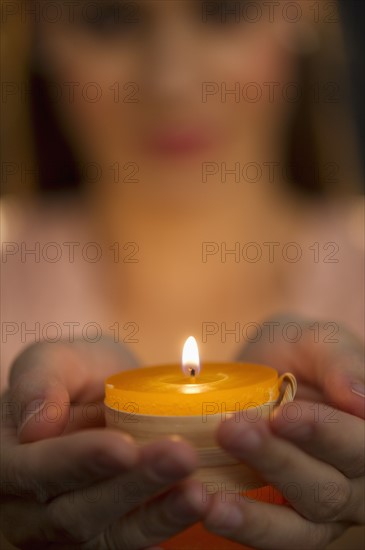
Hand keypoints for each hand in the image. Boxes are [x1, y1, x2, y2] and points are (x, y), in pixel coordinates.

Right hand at [1, 339, 206, 548]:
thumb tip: (35, 427)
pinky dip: (167, 522)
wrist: (98, 393)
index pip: (35, 469)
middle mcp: (27, 510)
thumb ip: (39, 382)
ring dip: (157, 513)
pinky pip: (134, 539)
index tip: (124, 446)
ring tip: (198, 489)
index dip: (78, 461)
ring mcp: (66, 532)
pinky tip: (202, 500)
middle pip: (75, 512)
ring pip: (110, 534)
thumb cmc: (71, 374)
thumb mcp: (51, 359)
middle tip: (181, 455)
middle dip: (132, 485)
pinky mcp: (105, 536)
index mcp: (6, 461)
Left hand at [204, 315, 364, 548]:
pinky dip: (242, 528)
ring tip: (212, 496)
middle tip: (230, 432)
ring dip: (256, 512)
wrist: (270, 364)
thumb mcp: (318, 340)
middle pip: (329, 488)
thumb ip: (339, 362)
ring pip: (302, 523)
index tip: (281, 414)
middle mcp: (357, 480)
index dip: (324, 433)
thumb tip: (361, 402)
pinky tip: (208, 509)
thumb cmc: (301, 350)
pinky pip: (272, 536)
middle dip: (277, 462)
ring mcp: (323, 506)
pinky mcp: (287, 518)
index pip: (360, 445)